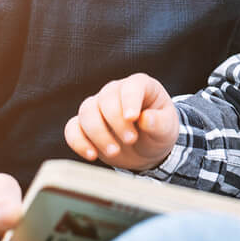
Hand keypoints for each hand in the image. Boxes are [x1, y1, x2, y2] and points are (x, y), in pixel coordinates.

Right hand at [64, 73, 178, 170]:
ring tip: (114, 152)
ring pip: (86, 112)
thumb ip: (159, 122)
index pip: (131, 86)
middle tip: (130, 140)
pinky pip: (72, 128)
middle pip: (105, 100)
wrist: (148, 148)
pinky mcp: (84, 125)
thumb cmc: (159, 131)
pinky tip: (92, 155)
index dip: (130, 100)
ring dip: (98, 134)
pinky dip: (78, 142)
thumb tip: (145, 119)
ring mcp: (97, 106)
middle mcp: (115, 91)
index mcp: (139, 85)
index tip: (132, 118)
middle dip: (116, 122)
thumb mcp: (167, 129)